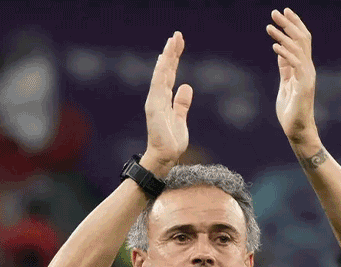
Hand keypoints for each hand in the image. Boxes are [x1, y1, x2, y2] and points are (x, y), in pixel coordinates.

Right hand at [143, 31, 192, 175]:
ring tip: (172, 41)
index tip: (177, 44)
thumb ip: (182, 103)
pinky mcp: (154, 107)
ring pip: (161, 74)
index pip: (169, 75)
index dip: (173, 59)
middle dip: (171, 52)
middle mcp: (157, 97)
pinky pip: (158, 85)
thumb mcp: (181, 118)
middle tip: (177, 35)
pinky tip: (164, 59)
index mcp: (163, 99)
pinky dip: (160, 72)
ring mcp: (155, 101)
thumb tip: (186, 87)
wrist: (165, 157)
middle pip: (165, 70)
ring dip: (167, 57)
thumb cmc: (171, 141)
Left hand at [266, 8, 317, 144]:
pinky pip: (295, 64)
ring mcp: (307, 76)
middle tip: (276, 11)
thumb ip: (285, 68)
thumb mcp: (285, 84)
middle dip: (289, 23)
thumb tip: (280, 51)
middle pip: (302, 39)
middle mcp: (308, 69)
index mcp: (304, 67)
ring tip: (269, 26)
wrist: (297, 130)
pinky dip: (285, 53)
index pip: (302, 40)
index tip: (284, 12)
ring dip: (283, 35)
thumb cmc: (291, 110)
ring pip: (298, 49)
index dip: (294, 24)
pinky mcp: (303, 86)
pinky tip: (274, 46)